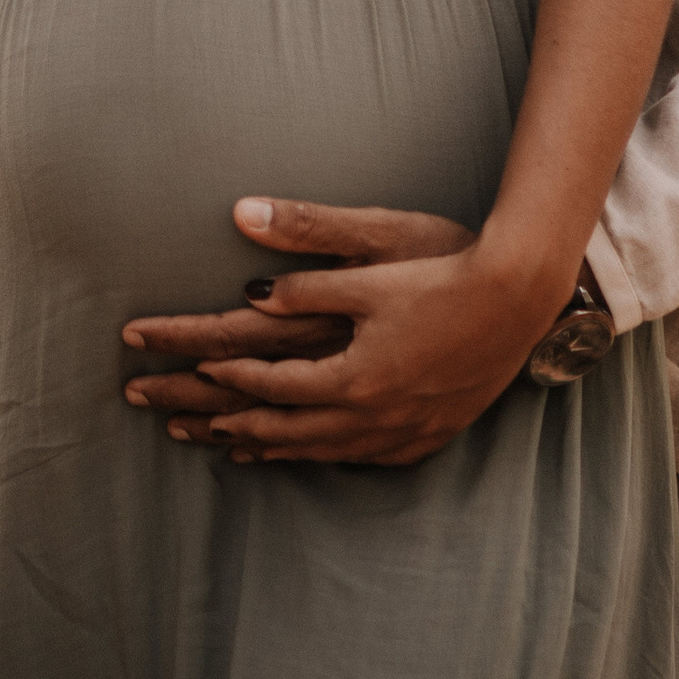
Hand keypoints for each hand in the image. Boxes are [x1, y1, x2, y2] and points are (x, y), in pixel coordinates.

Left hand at [121, 202, 468, 429]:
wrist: (523, 303)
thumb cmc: (447, 270)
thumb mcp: (372, 256)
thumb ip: (305, 256)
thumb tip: (242, 222)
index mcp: (347, 373)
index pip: (259, 379)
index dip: (205, 366)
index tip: (161, 356)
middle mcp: (366, 415)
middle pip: (272, 425)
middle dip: (208, 415)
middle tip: (155, 410)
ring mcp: (395, 433)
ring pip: (309, 449)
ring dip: (255, 442)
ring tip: (210, 440)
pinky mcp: (421, 436)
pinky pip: (350, 456)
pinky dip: (310, 453)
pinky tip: (295, 451)